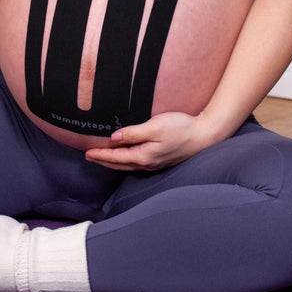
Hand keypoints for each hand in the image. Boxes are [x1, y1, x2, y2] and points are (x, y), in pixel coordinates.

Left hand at [84, 111, 216, 170]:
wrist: (205, 136)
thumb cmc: (181, 128)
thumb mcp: (155, 126)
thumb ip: (133, 133)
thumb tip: (114, 138)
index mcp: (144, 156)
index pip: (116, 156)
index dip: (100, 154)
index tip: (87, 153)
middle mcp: (148, 163)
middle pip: (120, 164)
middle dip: (104, 160)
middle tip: (89, 157)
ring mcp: (155, 163)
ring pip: (128, 165)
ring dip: (114, 162)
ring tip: (103, 158)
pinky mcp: (162, 160)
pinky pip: (138, 163)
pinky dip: (126, 161)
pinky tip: (126, 157)